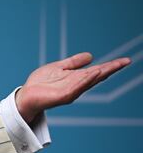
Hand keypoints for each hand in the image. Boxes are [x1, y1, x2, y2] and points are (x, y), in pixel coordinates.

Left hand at [15, 52, 131, 122]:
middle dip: (111, 69)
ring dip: (100, 73)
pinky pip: (76, 88)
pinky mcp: (63, 96)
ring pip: (89, 81)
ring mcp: (71, 91)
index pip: (97, 70)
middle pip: (98, 76)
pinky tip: (93, 73)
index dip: (111, 65)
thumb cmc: (41, 83)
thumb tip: (90, 56)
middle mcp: (77, 85)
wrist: (26, 95)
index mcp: (77, 78)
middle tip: (126, 61)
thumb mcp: (58, 67)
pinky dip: (85, 81)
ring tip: (112, 66)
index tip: (125, 60)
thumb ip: (73, 62)